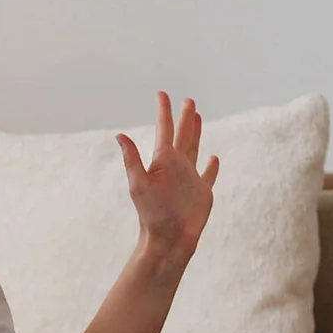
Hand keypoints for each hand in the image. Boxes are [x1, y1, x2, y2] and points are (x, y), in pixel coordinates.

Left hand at [115, 92, 220, 257]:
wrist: (168, 239)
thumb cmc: (152, 214)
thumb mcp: (139, 183)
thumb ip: (131, 159)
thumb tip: (119, 135)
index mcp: (162, 160)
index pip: (164, 130)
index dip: (163, 111)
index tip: (162, 94)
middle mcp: (176, 166)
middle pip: (181, 135)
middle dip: (184, 117)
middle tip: (187, 100)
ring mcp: (189, 178)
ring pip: (194, 148)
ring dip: (196, 132)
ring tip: (197, 117)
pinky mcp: (201, 192)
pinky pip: (208, 175)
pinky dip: (211, 166)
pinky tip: (213, 157)